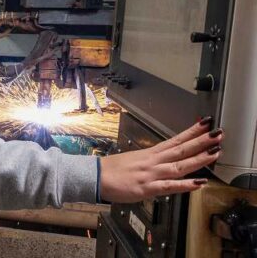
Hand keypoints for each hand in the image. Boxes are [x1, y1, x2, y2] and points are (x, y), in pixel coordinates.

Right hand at [99, 117, 222, 202]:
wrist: (95, 176)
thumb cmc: (112, 169)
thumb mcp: (134, 160)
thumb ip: (152, 161)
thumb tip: (165, 161)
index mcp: (150, 154)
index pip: (175, 140)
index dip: (192, 132)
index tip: (206, 124)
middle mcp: (153, 161)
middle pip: (181, 149)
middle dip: (201, 141)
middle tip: (218, 133)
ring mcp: (151, 174)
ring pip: (179, 165)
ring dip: (198, 159)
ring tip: (214, 153)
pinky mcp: (147, 188)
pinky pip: (169, 186)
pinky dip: (184, 185)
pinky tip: (198, 183)